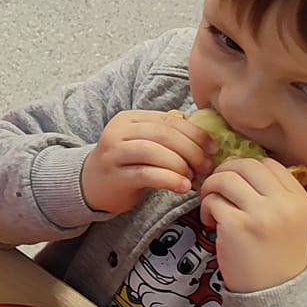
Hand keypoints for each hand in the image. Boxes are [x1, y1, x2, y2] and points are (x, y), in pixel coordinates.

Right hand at [80, 110, 214, 214]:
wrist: (93, 183)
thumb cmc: (128, 163)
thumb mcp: (145, 143)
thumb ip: (168, 137)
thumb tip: (208, 139)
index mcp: (129, 118)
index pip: (168, 120)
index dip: (195, 133)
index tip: (214, 149)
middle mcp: (118, 131)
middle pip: (162, 134)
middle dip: (191, 150)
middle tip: (206, 167)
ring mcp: (113, 153)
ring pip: (152, 152)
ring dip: (180, 165)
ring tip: (193, 178)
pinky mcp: (114, 175)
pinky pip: (145, 174)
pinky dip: (169, 180)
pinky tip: (182, 187)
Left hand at [203, 158, 306, 293]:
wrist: (273, 292)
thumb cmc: (274, 254)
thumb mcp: (289, 220)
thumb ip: (273, 193)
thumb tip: (238, 166)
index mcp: (300, 200)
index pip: (268, 163)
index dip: (245, 168)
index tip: (236, 184)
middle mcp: (284, 204)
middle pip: (244, 164)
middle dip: (224, 173)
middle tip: (217, 191)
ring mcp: (262, 214)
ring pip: (225, 178)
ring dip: (210, 189)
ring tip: (212, 207)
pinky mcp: (238, 225)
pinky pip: (212, 200)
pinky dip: (205, 209)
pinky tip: (211, 224)